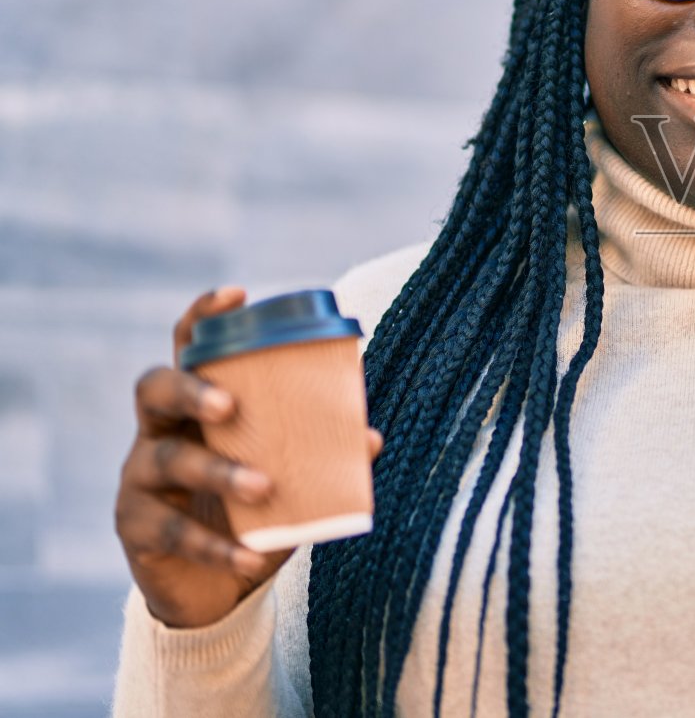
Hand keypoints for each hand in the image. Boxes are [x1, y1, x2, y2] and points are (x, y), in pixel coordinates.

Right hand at [113, 287, 383, 628]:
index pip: (189, 348)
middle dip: (190, 389)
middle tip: (230, 405)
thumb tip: (370, 437)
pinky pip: (174, 534)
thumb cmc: (253, 510)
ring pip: (168, 461)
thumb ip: (321, 452)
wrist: (214, 587)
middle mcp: (159, 431)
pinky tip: (249, 556)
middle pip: (155, 390)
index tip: (237, 295)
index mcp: (197, 406)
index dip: (204, 318)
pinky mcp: (137, 529)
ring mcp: (140, 479)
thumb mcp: (289, 475)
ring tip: (264, 486)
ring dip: (218, 471)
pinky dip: (216, 545)